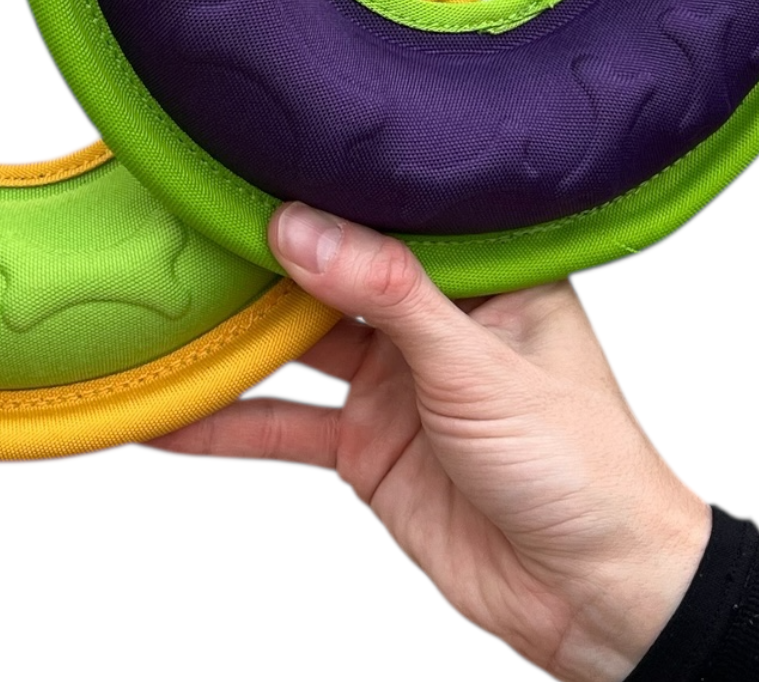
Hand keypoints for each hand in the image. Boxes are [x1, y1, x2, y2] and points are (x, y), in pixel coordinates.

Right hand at [151, 204, 710, 681]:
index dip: (325, 187)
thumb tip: (301, 228)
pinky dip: (228, 422)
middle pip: (329, 273)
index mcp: (481, 272)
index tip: (250, 159)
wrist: (597, 599)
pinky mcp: (368, 445)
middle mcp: (431, 316)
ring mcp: (394, 380)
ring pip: (295, 343)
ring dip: (234, 336)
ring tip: (161, 306)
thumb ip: (387, 294)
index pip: (389, 213)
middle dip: (262, 255)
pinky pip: (286, 424)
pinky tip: (170, 415)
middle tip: (183, 222)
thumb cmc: (583, 465)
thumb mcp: (479, 364)